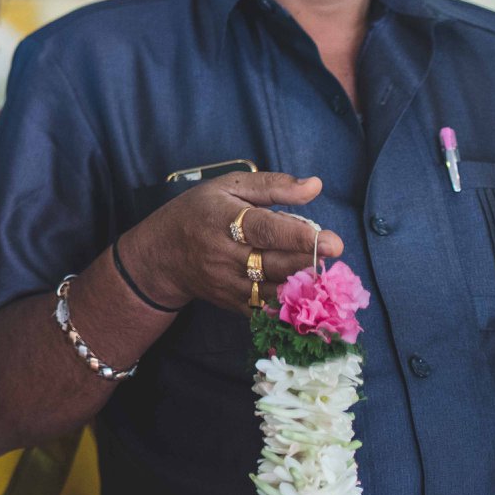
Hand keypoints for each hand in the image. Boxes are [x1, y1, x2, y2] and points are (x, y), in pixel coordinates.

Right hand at [120, 172, 343, 314]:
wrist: (160, 256)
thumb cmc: (198, 212)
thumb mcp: (227, 187)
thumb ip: (273, 186)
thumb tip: (315, 186)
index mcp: (222, 220)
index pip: (263, 230)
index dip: (297, 237)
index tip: (331, 240)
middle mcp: (223, 255)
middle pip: (274, 263)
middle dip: (309, 259)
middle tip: (334, 249)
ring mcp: (227, 284)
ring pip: (274, 290)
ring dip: (305, 283)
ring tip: (326, 271)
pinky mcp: (232, 303)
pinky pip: (267, 309)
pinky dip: (291, 305)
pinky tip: (309, 294)